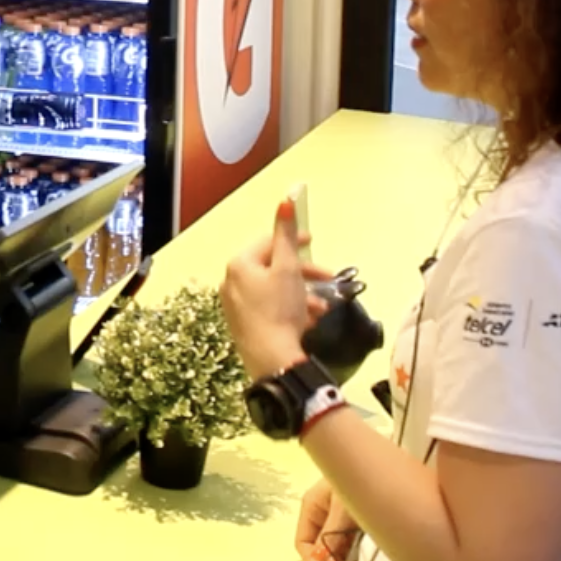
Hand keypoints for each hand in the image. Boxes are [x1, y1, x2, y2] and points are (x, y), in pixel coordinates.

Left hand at [221, 197, 332, 379]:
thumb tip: (285, 200)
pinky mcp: (244, 324)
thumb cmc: (280, 309)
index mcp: (239, 264)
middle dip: (304, 275)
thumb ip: (287, 235)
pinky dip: (291, 309)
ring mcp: (236, 305)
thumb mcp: (288, 269)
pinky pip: (270, 307)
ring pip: (275, 290)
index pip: (268, 241)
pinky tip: (310, 321)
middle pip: (273, 268)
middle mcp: (232, 281)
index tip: (313, 242)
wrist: (272, 359)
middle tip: (328, 279)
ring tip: (323, 308)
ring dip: (303, 295)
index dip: (294, 239)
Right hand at [294, 479, 360, 560]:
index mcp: (311, 506)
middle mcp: (322, 513)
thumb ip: (332, 534)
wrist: (383, 465)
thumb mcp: (343, 508)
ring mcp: (338, 518)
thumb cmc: (358, 478)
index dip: (311, 559)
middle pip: (318, 546)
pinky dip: (352, 554)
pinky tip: (359, 560)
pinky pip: (348, 542)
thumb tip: (325, 560)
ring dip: (341, 560)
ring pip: (333, 546)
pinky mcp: (354, 521)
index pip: (302, 540)